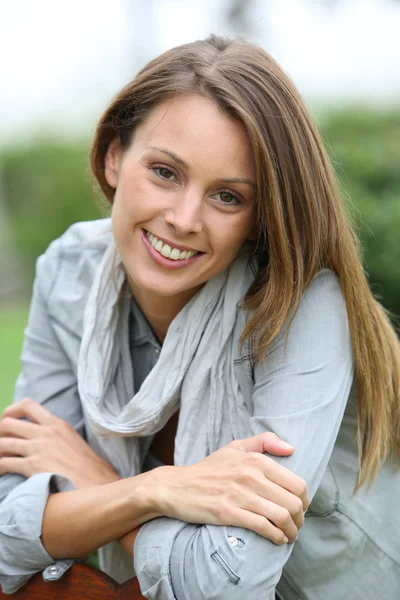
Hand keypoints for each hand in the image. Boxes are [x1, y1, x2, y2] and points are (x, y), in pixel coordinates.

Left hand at [0, 398, 120, 488]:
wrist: (97, 484)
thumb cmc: (90, 468)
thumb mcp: (75, 441)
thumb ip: (59, 436)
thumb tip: (48, 442)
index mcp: (57, 424)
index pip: (28, 405)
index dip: (12, 410)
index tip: (8, 419)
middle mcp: (46, 432)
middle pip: (9, 423)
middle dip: (0, 432)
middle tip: (1, 442)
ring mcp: (39, 448)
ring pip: (3, 443)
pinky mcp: (32, 466)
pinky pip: (5, 463)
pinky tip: (0, 473)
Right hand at [151, 433, 308, 544]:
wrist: (177, 486)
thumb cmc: (209, 469)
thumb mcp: (235, 447)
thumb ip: (264, 441)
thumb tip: (291, 449)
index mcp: (255, 459)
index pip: (296, 483)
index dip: (304, 500)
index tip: (301, 508)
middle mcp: (250, 475)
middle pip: (292, 502)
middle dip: (300, 518)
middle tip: (297, 525)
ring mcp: (239, 494)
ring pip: (281, 516)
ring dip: (291, 530)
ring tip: (289, 535)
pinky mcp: (228, 512)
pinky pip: (262, 527)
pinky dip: (275, 536)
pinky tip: (277, 539)